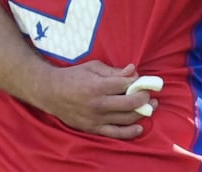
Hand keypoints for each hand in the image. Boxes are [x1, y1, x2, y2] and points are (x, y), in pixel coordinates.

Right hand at [32, 61, 155, 139]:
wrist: (51, 92)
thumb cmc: (73, 76)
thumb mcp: (93, 67)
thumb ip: (114, 71)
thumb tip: (133, 71)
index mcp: (98, 86)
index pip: (126, 85)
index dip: (139, 82)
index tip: (144, 81)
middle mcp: (98, 103)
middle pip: (130, 103)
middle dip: (144, 98)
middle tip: (150, 94)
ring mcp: (95, 118)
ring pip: (126, 118)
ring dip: (142, 113)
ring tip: (150, 107)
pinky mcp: (92, 128)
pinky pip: (114, 133)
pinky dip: (129, 132)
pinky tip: (139, 128)